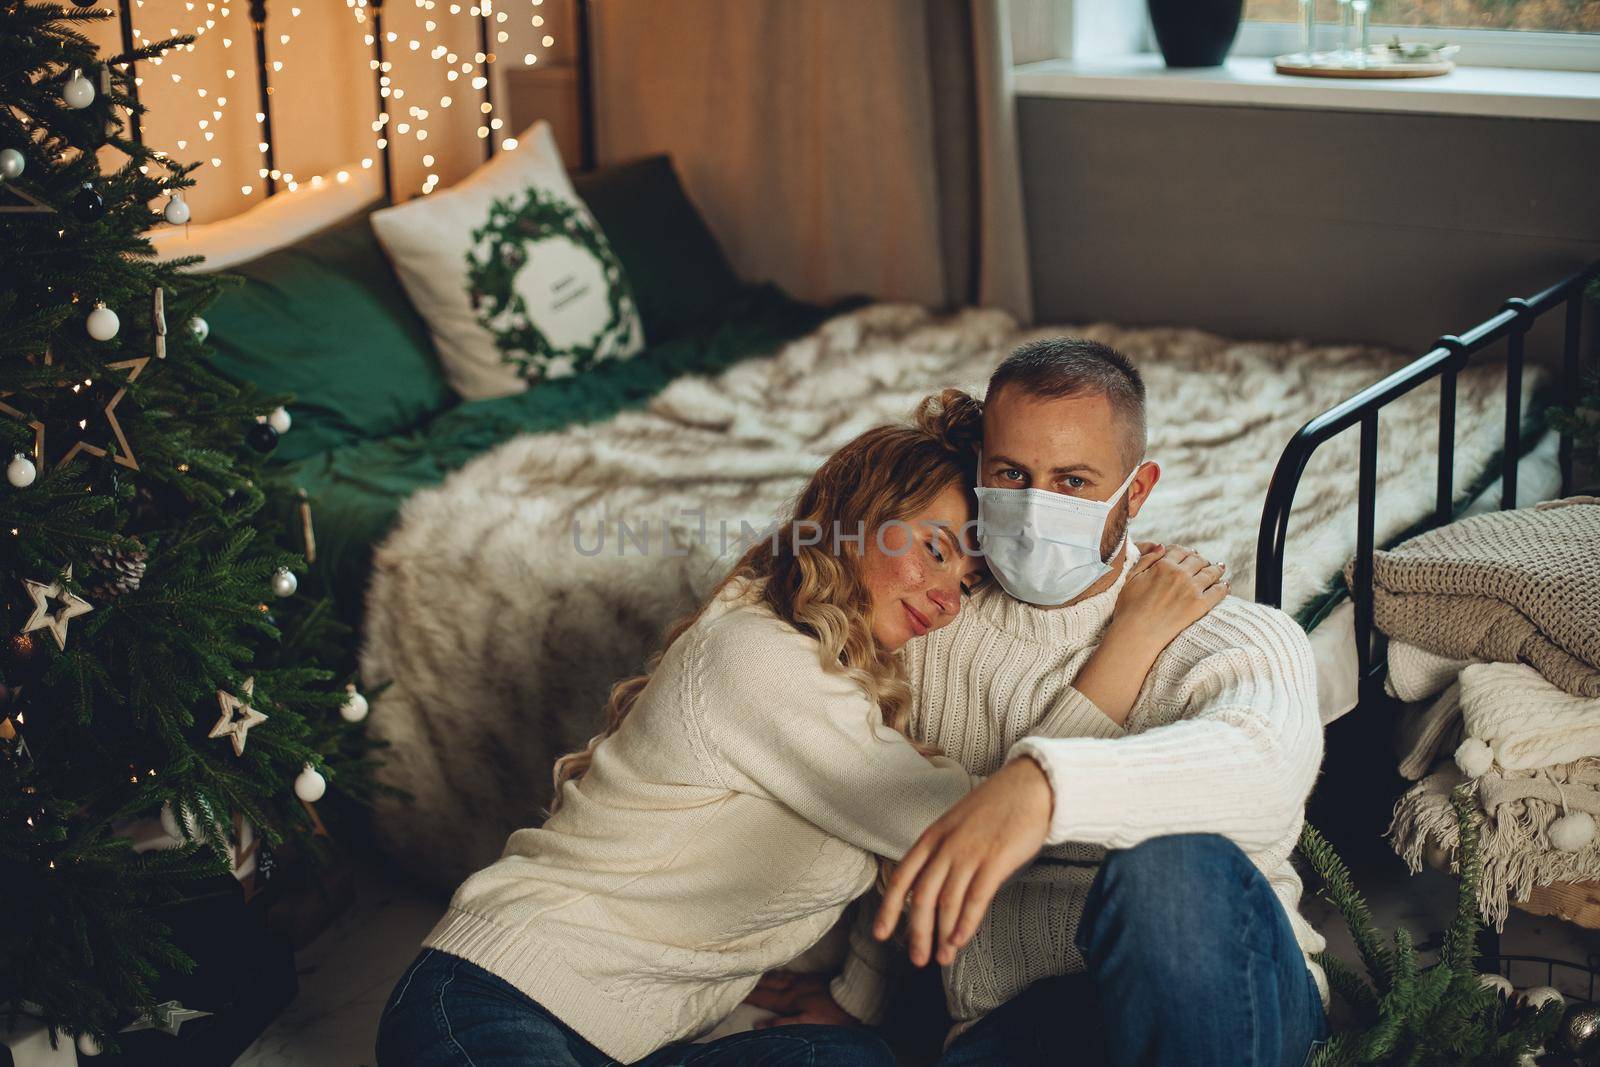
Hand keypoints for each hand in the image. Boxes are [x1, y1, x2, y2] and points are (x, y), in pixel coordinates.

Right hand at [742, 971, 860, 1027]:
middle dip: (752, 981)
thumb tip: (758, 1023)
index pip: (763, 996)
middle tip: (737, 976)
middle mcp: (793, 987)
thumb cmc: (832, 1015)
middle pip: (768, 983)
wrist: (856, 998)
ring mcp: (803, 980)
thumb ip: (782, 1023)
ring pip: (778, 976)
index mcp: (789, 999)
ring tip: (753, 972)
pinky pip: (789, 973)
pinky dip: (779, 972)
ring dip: (764, 975)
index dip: (747, 995)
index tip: (731, 991)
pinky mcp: (814, 977)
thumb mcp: (806, 1023)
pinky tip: (779, 973)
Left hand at [873, 756, 1052, 967]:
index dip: (889, 909)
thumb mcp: (956, 825)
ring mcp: (970, 853)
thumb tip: (931, 890)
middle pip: (923, 897)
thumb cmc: (994, 808)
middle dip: (917, 932)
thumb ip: (942, 853)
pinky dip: (966, 923)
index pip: (902, 878)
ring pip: (948, 902)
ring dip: (943, 935)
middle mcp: (946, 846)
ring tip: (943, 957)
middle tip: (917, 959)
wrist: (1028, 786)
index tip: (881, 934)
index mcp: (932, 836)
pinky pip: (976, 898)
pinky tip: (961, 940)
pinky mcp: (995, 860)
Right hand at [1112, 542, 1227, 654]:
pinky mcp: (1200, 605)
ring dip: (1216, 569)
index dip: (1184, 551)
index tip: (1188, 554)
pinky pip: (1218, 591)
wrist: (1136, 633)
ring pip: (1211, 572)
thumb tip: (1162, 546)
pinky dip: (1223, 586)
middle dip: (1201, 559)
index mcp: (1162, 565)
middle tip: (1204, 562)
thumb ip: (1147, 559)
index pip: (1179, 550)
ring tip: (1219, 569)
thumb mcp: (1131, 578)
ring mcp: (1192, 589)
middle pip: (1197, 559)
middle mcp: (1179, 574)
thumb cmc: (1128, 608)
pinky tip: (1224, 585)